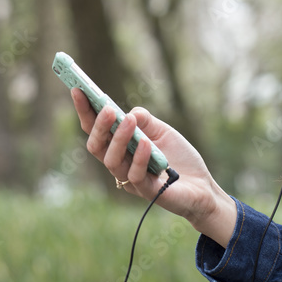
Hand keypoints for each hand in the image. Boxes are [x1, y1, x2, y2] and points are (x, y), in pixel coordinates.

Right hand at [71, 88, 236, 246]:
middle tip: (106, 108)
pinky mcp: (147, 192)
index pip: (95, 130)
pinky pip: (135, 175)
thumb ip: (145, 120)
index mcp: (120, 148)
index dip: (85, 111)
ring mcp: (131, 180)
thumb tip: (128, 112)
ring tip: (128, 119)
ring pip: (111, 160)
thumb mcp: (162, 131)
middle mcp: (120, 163)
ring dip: (118, 137)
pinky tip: (147, 143)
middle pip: (96, 146)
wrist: (204, 187)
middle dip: (98, 125)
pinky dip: (139, 157)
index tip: (77, 89)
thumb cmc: (180, 158)